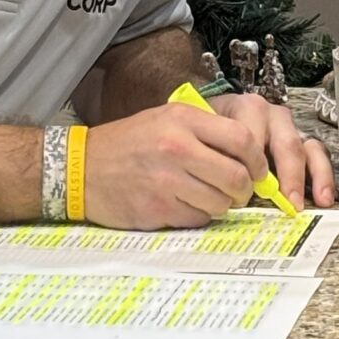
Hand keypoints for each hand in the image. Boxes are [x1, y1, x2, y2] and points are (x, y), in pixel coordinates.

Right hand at [83, 104, 269, 228]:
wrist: (81, 168)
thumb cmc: (127, 144)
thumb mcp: (164, 119)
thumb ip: (204, 131)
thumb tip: (248, 155)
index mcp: (182, 120)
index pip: (242, 139)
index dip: (257, 160)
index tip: (257, 170)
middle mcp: (177, 147)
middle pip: (237, 176)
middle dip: (244, 190)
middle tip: (238, 192)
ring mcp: (167, 180)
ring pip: (221, 202)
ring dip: (221, 205)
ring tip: (205, 197)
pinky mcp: (159, 208)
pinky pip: (198, 218)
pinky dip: (197, 216)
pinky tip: (182, 205)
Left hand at [209, 92, 334, 211]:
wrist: (212, 121)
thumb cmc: (210, 133)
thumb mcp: (204, 136)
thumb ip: (213, 155)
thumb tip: (224, 187)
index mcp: (245, 109)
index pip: (253, 136)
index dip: (251, 163)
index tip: (249, 187)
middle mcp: (271, 115)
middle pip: (285, 142)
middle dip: (289, 174)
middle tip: (287, 201)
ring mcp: (289, 127)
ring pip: (306, 147)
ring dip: (314, 175)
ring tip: (318, 200)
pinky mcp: (301, 140)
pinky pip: (317, 154)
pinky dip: (322, 176)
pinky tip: (323, 197)